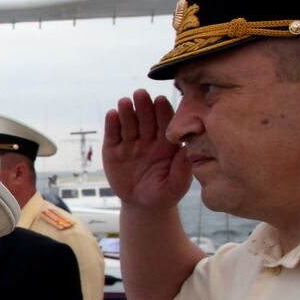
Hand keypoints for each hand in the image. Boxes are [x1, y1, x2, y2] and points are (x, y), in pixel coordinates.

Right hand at [102, 89, 191, 209]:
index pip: (165, 124)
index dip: (163, 112)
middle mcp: (149, 140)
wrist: (142, 205)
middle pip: (146, 119)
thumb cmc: (164, 194)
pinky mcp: (113, 150)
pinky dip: (112, 125)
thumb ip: (182, 169)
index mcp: (167, 144)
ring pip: (129, 124)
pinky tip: (112, 114)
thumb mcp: (176, 185)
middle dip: (143, 106)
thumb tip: (187, 151)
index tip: (161, 100)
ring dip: (127, 112)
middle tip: (141, 94)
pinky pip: (113, 135)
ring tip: (124, 102)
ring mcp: (130, 144)